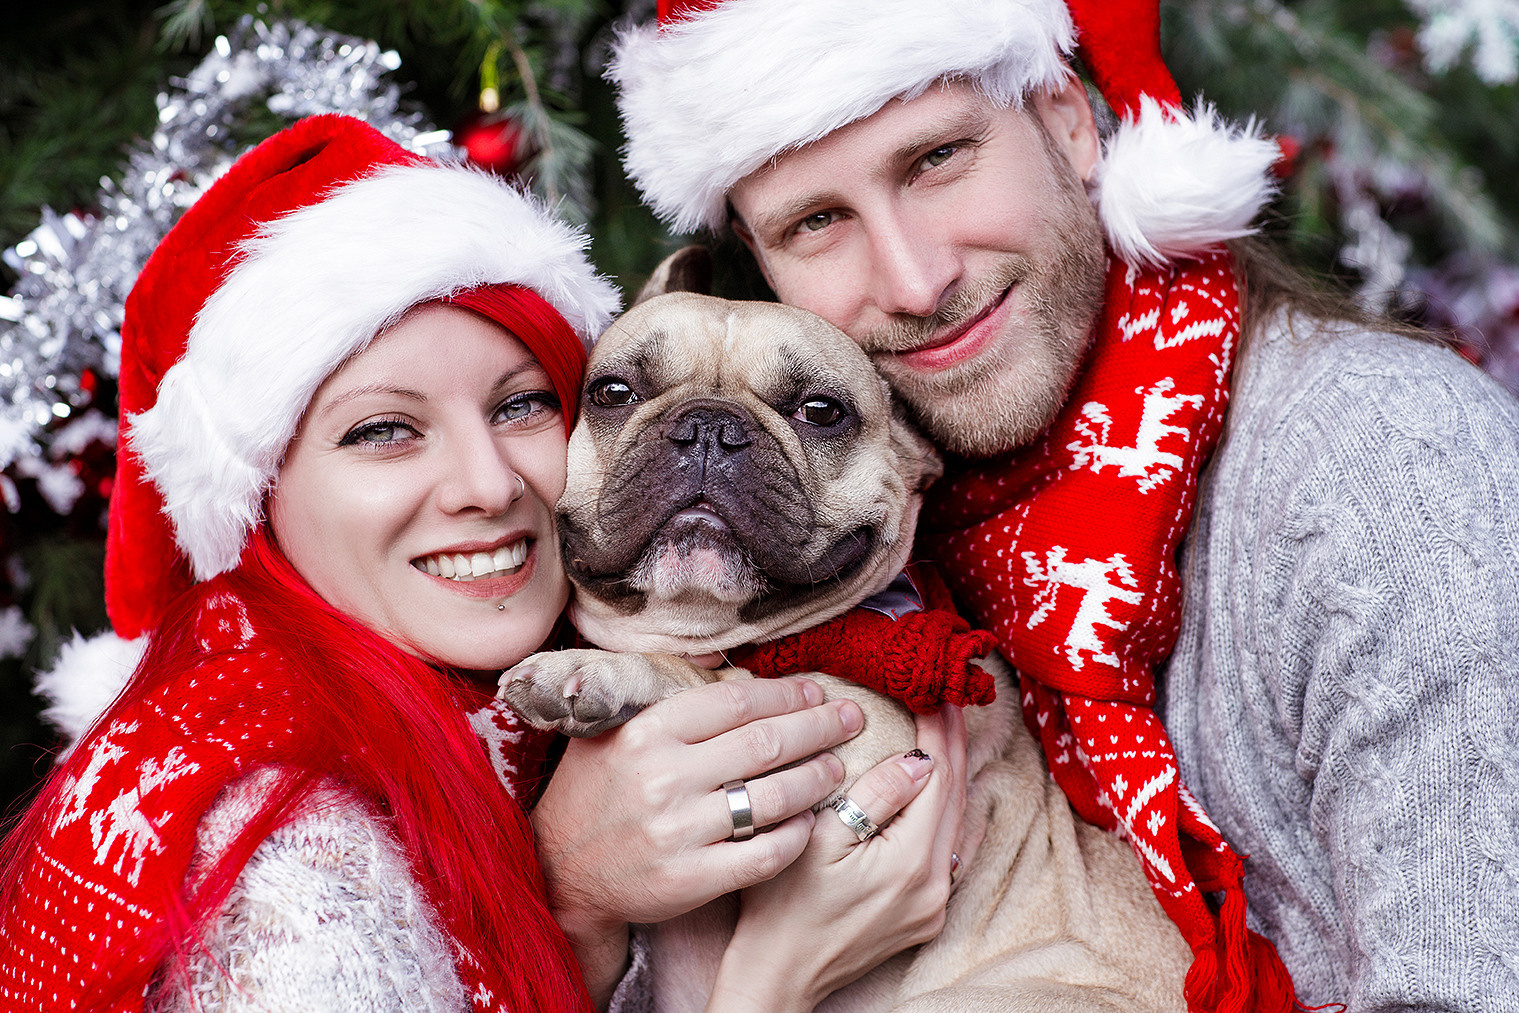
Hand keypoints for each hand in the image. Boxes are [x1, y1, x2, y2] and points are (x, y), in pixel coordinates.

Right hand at [531, 676, 863, 1002]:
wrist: (558, 870)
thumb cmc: (593, 791)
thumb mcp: (612, 731)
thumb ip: (666, 697)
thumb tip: (727, 660)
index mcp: (647, 733)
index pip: (735, 702)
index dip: (786, 695)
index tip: (816, 692)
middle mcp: (663, 778)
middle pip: (765, 744)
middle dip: (819, 728)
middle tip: (851, 718)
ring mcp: (678, 832)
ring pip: (772, 798)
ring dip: (817, 779)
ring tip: (838, 766)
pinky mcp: (689, 879)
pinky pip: (762, 854)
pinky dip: (795, 837)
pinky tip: (811, 823)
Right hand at [708, 704, 969, 1012]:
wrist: (778, 975)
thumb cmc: (782, 905)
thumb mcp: (818, 838)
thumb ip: (875, 796)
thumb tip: (919, 760)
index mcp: (909, 863)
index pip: (938, 777)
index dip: (938, 730)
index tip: (934, 691)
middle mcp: (934, 887)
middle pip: (954, 798)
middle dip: (950, 745)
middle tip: (946, 699)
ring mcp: (933, 905)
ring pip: (955, 824)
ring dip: (949, 776)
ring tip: (942, 732)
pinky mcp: (925, 915)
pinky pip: (946, 850)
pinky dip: (942, 811)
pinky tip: (934, 788)